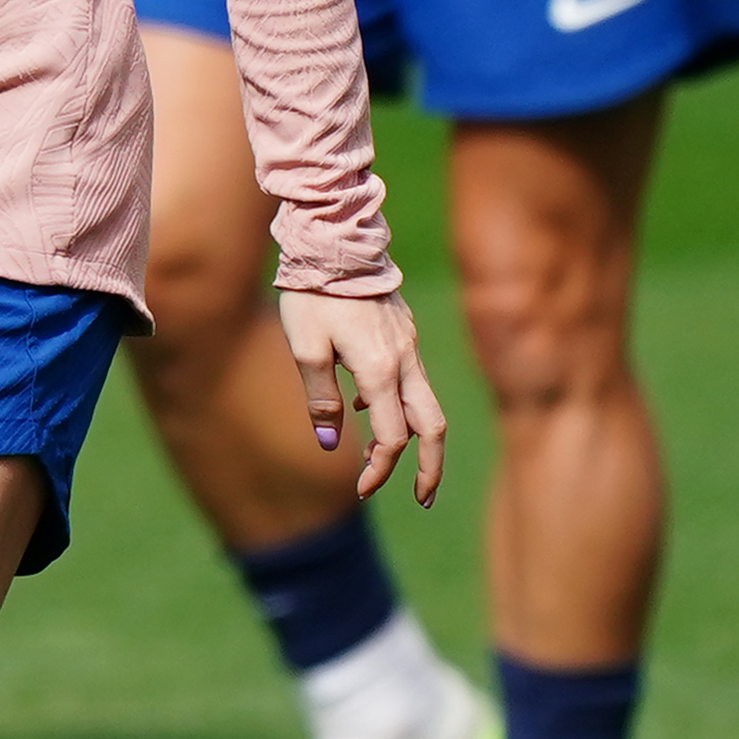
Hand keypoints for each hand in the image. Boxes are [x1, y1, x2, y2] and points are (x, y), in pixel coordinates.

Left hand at [277, 285, 449, 507]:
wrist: (333, 240)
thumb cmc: (313, 295)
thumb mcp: (305, 349)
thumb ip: (321, 400)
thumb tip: (332, 444)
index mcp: (380, 370)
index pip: (393, 437)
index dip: (380, 469)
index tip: (360, 487)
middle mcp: (404, 360)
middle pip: (433, 426)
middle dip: (432, 467)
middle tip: (423, 498)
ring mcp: (409, 344)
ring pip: (426, 403)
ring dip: (414, 438)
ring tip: (384, 460)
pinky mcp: (404, 332)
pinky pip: (412, 379)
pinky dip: (399, 404)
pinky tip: (366, 405)